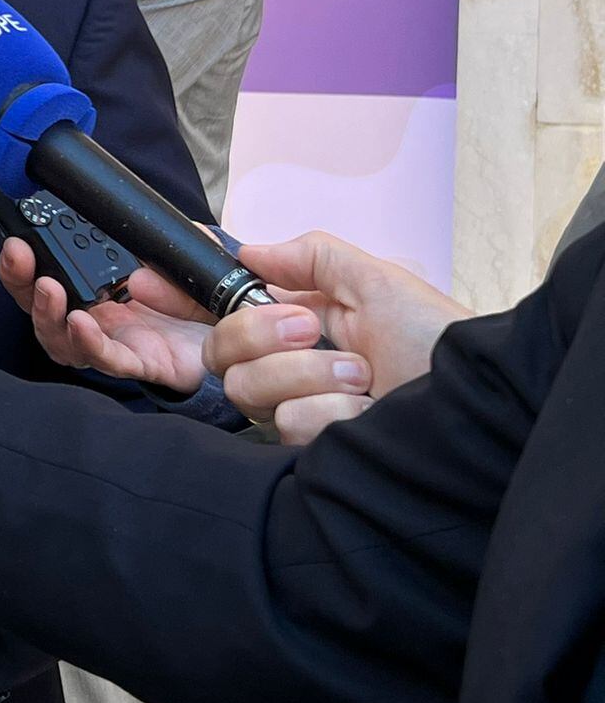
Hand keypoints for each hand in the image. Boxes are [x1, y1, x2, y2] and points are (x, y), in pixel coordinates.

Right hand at [0, 238, 211, 392]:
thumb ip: (164, 234)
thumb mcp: (178, 252)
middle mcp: (95, 316)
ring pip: (60, 339)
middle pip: (39, 307)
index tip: (16, 239)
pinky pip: (107, 360)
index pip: (44, 273)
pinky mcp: (140, 365)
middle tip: (20, 257)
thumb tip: (140, 228)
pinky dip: (89, 344)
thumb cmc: (200, 296)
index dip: (23, 261)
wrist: (238, 334)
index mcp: (96, 286)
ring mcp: (113, 343)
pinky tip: (81, 325)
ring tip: (51, 290)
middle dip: (21, 282)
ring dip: (48, 315)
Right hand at [204, 231, 466, 443]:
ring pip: (250, 388)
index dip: (224, 312)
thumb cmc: (437, 340)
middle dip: (267, 335)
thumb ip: (311, 257)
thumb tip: (249, 251)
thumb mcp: (378, 282)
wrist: (479, 401)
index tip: (252, 305)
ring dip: (312, 374)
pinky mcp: (311, 451)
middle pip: (223, 354)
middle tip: (316, 332)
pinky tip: (367, 412)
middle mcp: (290, 371)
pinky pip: (288, 422)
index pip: (226, 320)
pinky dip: (333, 410)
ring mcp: (300, 412)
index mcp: (299, 327)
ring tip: (364, 377)